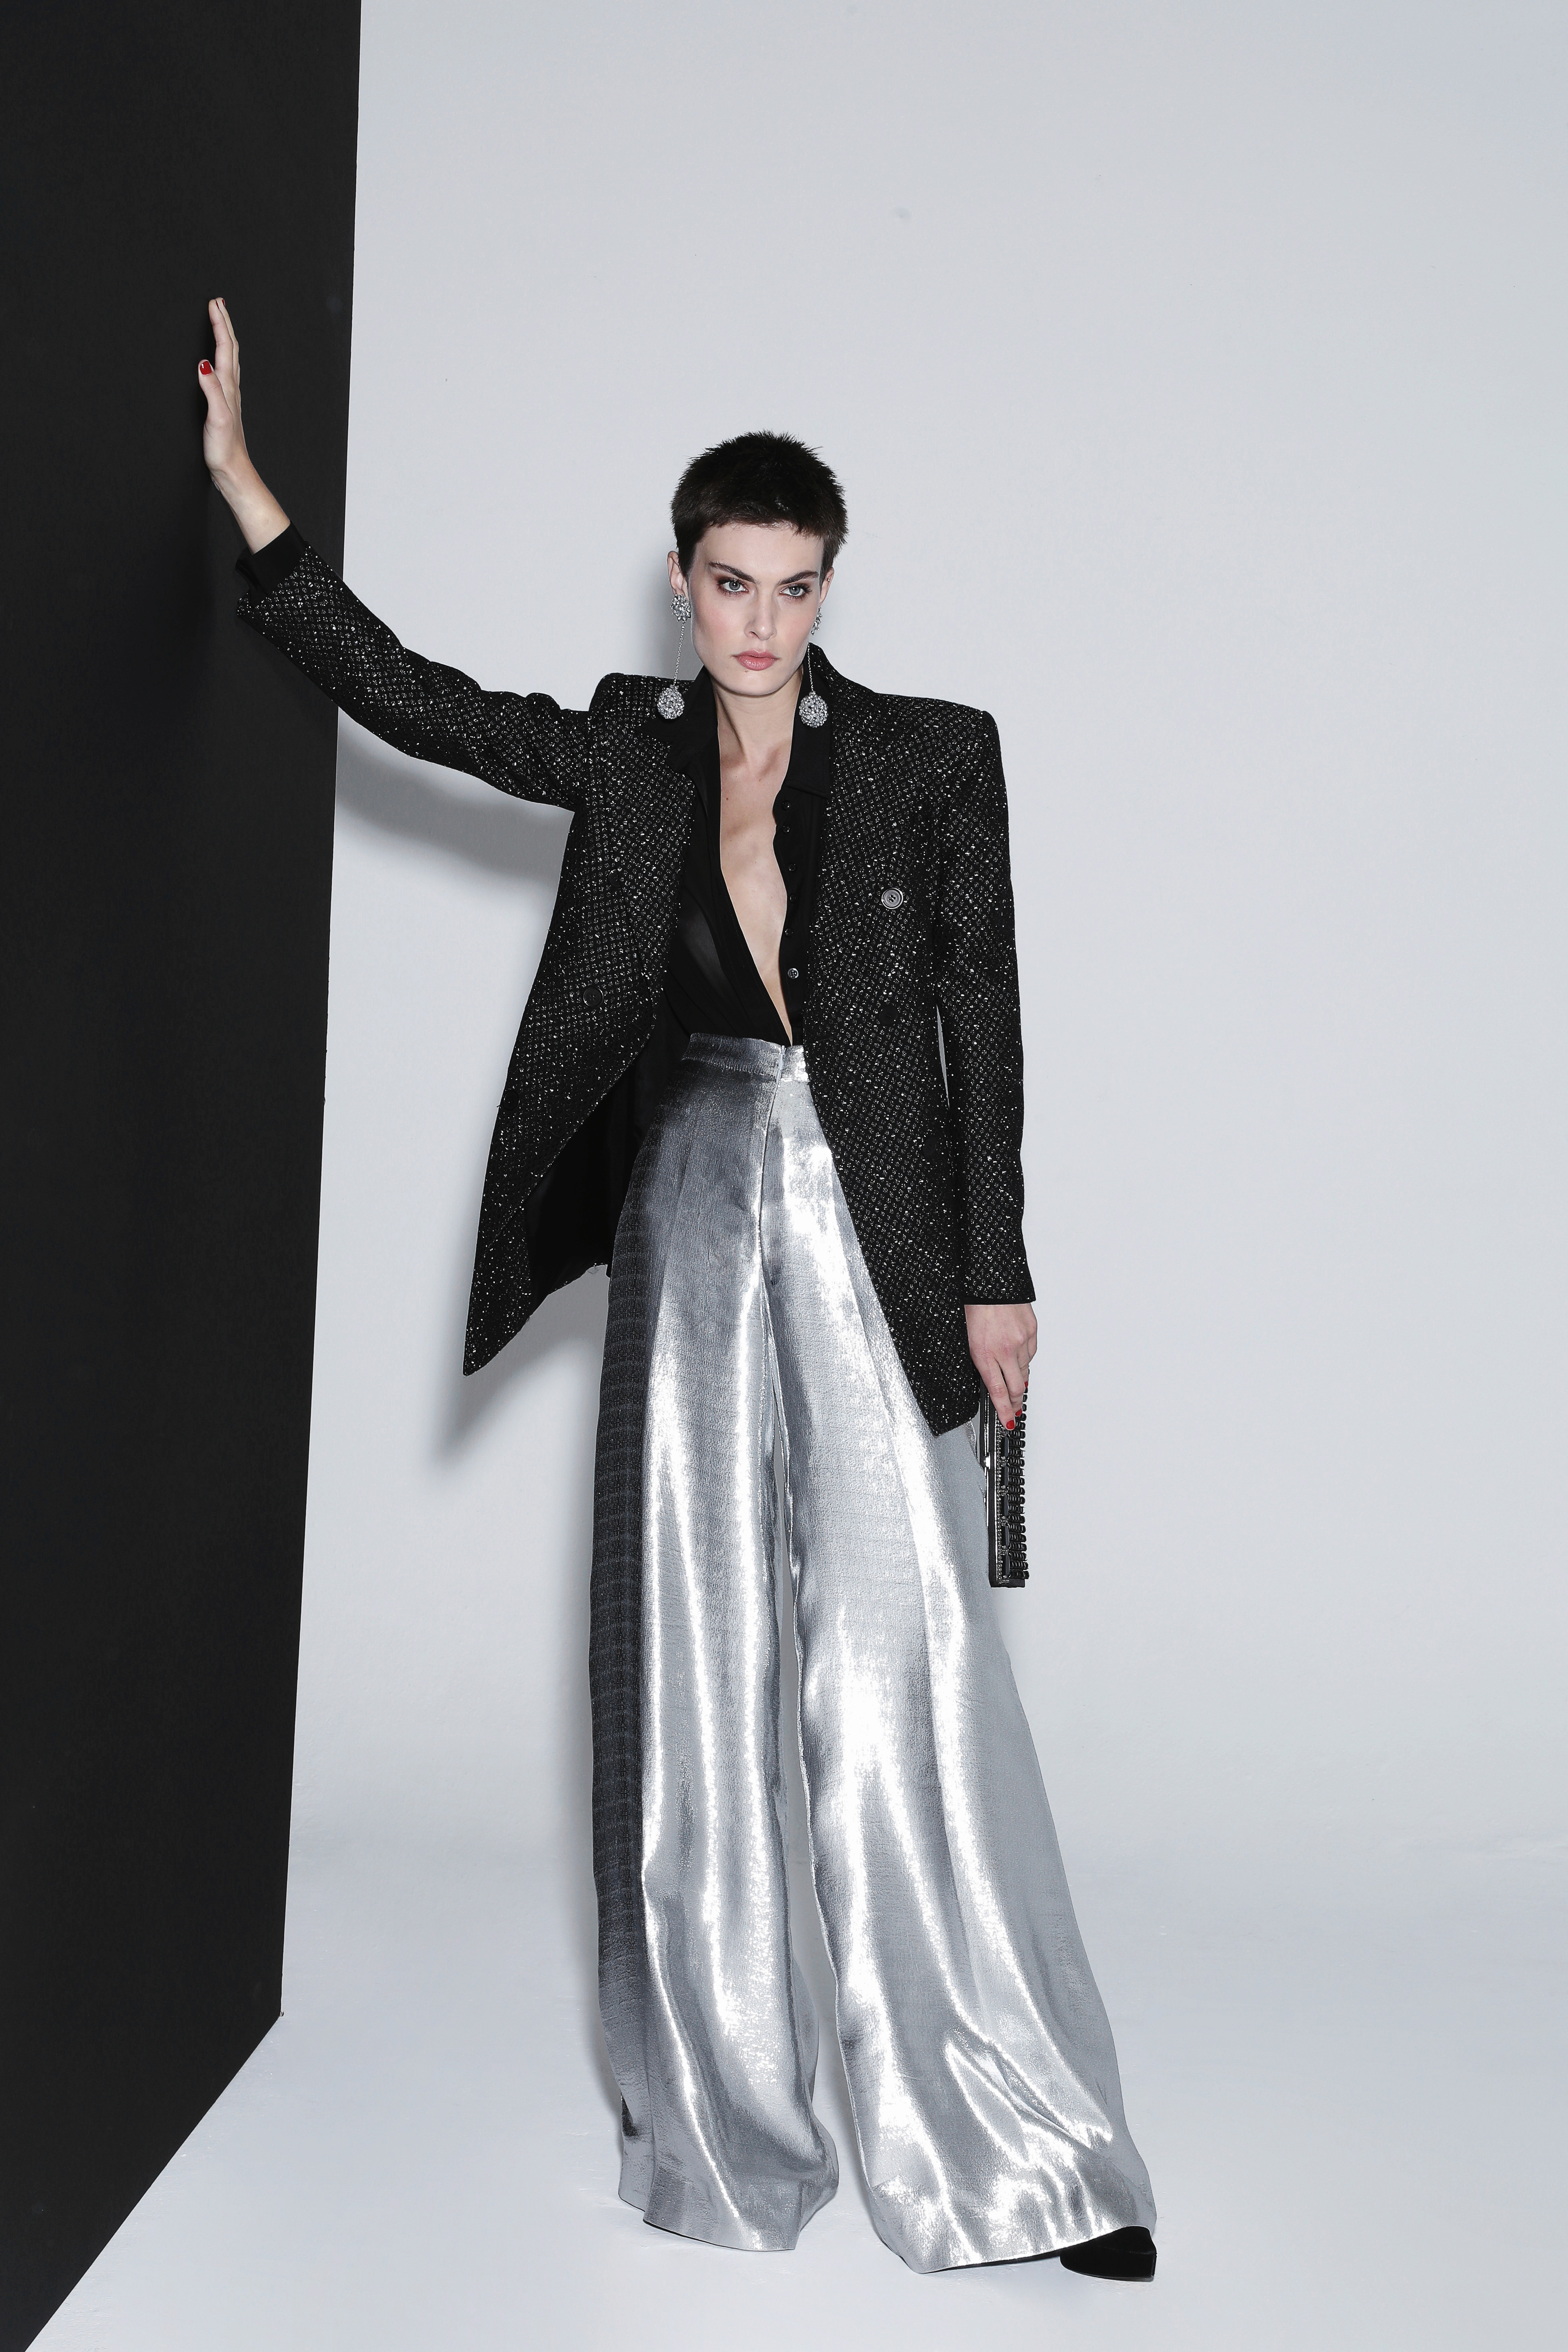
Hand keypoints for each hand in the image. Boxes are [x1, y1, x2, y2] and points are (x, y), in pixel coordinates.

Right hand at [196, 297, 289, 552]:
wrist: (233, 471)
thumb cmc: (224, 449)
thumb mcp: (216, 418)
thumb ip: (211, 389)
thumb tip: (203, 363)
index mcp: (228, 387)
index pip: (224, 348)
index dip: (219, 324)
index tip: (214, 302)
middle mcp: (231, 388)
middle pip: (230, 348)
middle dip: (224, 324)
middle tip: (218, 302)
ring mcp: (229, 396)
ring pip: (228, 358)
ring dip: (224, 337)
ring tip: (219, 321)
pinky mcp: (224, 405)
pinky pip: (223, 372)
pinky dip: (220, 356)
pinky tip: (216, 359)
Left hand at [965, 1301, 1035, 1428]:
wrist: (990, 1279)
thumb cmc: (974, 1306)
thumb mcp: (967, 1338)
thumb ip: (979, 1360)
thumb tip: (988, 1378)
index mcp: (984, 1353)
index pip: (996, 1391)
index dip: (1003, 1410)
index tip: (1007, 1421)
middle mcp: (1005, 1349)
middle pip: (1015, 1387)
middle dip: (1014, 1402)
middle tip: (1013, 1409)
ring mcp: (1021, 1340)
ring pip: (1024, 1371)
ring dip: (1018, 1379)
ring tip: (1013, 1383)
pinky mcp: (1032, 1331)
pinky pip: (1031, 1354)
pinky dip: (1025, 1359)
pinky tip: (1018, 1357)